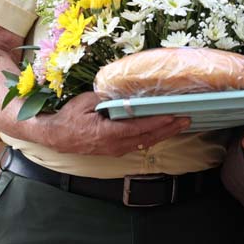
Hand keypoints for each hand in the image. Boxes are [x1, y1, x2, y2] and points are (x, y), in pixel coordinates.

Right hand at [38, 91, 190, 156]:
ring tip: (181, 124)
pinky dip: (154, 136)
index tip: (173, 115)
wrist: (57, 136)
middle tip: (187, 119)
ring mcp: (116, 150)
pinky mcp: (116, 150)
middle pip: (148, 138)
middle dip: (169, 128)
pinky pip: (139, 144)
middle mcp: (115, 145)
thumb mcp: (86, 102)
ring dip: (164, 133)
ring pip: (146, 143)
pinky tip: (164, 130)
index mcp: (108, 133)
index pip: (139, 128)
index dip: (157, 122)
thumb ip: (106, 98)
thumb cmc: (70, 117)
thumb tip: (124, 93)